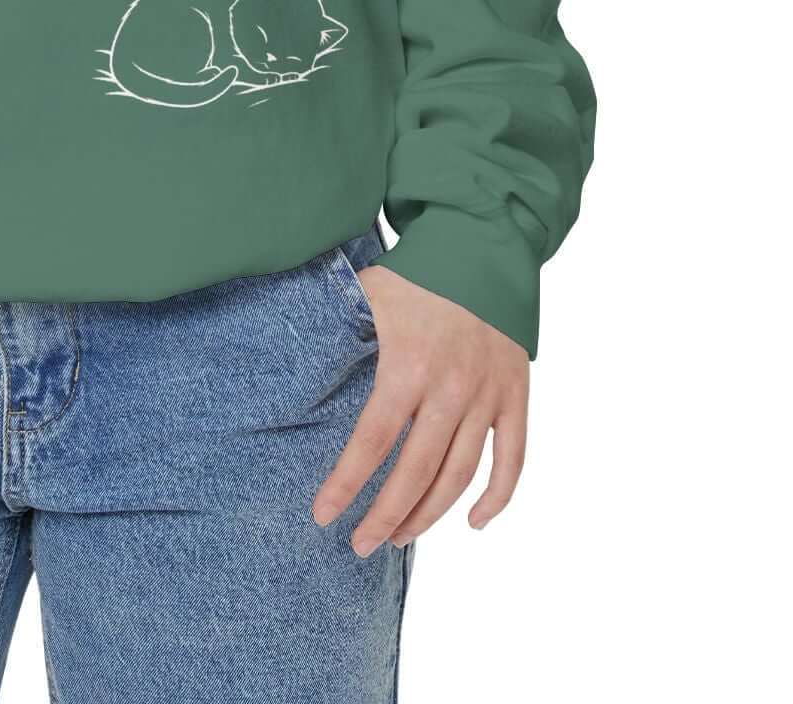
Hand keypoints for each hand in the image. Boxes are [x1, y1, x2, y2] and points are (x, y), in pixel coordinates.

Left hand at [311, 266, 527, 551]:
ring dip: (430, 515)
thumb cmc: (416, 273)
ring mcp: (486, 395)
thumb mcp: (367, 292)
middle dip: (385, 516)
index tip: (323, 515)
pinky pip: (511, 459)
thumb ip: (334, 324)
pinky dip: (496, 497)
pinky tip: (472, 523)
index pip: (372, 441)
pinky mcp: (514, 395)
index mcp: (407, 365)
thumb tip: (277, 343)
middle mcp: (450, 388)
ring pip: (459, 475)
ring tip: (400, 537)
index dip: (347, 484)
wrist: (482, 247)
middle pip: (416, 472)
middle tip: (360, 545)